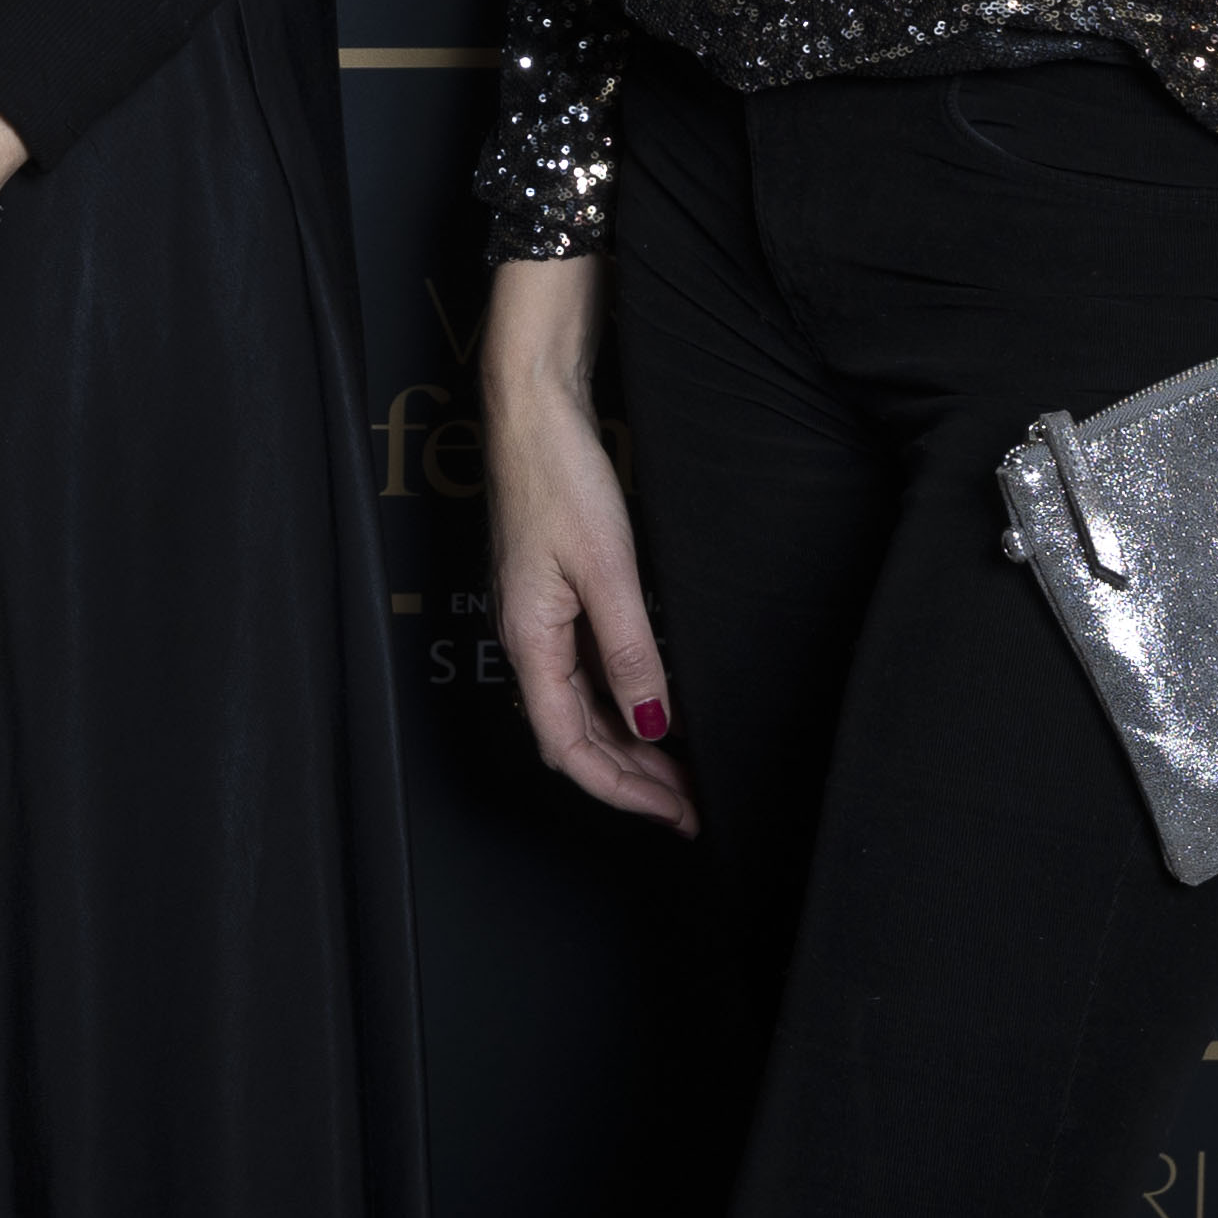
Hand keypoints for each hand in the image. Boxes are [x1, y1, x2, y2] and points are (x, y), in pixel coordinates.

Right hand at [485, 254, 696, 831]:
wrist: (532, 403)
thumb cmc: (558, 473)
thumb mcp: (607, 567)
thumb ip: (628, 651)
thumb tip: (654, 724)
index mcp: (528, 637)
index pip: (569, 747)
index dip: (622, 791)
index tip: (678, 814)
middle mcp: (526, 635)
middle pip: (573, 736)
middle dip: (631, 778)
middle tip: (691, 805)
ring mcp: (537, 615)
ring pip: (579, 707)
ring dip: (627, 745)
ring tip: (682, 769)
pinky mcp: (552, 592)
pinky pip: (582, 672)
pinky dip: (619, 703)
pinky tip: (652, 705)